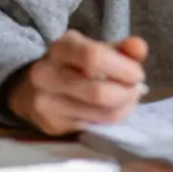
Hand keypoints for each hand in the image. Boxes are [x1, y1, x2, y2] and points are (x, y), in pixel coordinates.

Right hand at [9, 30, 148, 134]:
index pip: (93, 57)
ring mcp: (45, 102)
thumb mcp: (96, 48)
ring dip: (123, 107)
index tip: (137, 74)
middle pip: (98, 92)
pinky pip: (93, 125)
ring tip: (127, 98)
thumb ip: (121, 48)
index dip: (122, 68)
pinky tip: (110, 109)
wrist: (33, 88)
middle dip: (126, 93)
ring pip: (99, 113)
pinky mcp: (50, 124)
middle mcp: (46, 74)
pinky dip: (110, 118)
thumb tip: (139, 47)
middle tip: (135, 89)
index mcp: (61, 48)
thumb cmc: (74, 65)